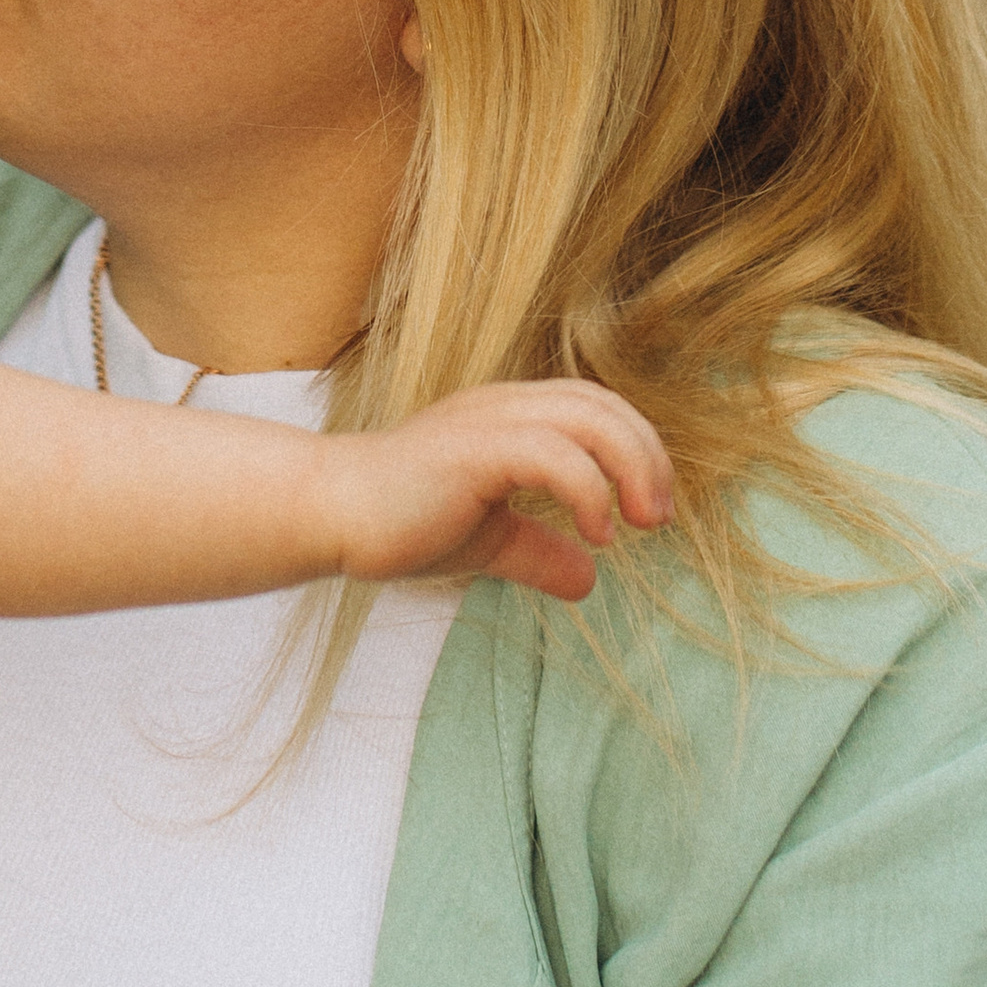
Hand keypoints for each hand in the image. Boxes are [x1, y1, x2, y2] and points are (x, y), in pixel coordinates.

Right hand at [317, 380, 671, 600]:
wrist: (330, 516)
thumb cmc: (397, 523)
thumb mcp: (487, 542)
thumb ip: (537, 551)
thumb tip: (587, 581)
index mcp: (510, 417)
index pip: (595, 408)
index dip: (636, 450)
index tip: (647, 512)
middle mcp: (504, 407)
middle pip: (603, 404)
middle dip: (646, 458)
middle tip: (655, 520)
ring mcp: (488, 421)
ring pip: (588, 417)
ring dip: (631, 467)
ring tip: (637, 523)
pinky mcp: (473, 448)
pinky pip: (553, 453)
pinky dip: (588, 489)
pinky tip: (595, 533)